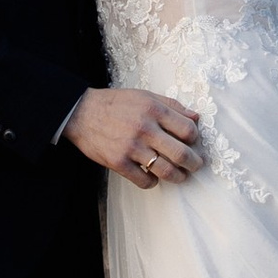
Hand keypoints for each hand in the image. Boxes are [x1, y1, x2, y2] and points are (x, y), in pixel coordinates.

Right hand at [65, 86, 201, 186]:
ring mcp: (131, 147)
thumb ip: (172, 106)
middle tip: (195, 165)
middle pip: (181, 154)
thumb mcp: (145, 96)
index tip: (192, 142)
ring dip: (178, 177)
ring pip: (166, 171)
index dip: (195, 138)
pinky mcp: (119, 162)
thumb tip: (196, 118)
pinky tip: (153, 176)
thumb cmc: (115, 103)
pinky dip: (153, 182)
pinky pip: (145, 181)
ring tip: (180, 176)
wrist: (81, 112)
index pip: (188, 130)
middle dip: (194, 163)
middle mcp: (145, 129)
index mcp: (154, 110)